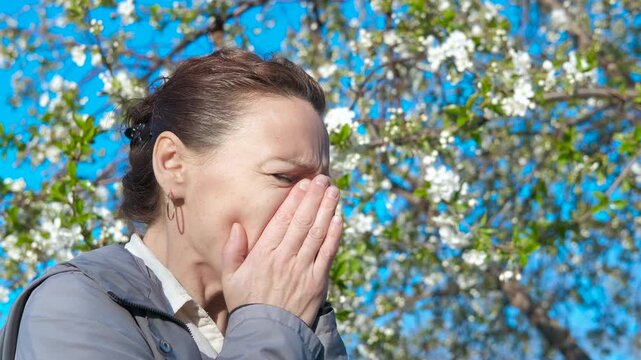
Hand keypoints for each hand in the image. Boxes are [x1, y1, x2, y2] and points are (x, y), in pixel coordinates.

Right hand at [222, 174, 341, 325]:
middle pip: (303, 221)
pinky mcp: (318, 281)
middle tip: (324, 179)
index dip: (295, 199)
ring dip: (327, 209)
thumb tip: (237, 226)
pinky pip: (328, 252)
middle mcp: (285, 257)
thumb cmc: (247, 302)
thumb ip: (233, 250)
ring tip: (334, 191)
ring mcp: (303, 269)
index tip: (304, 183)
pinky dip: (334, 234)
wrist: (267, 332)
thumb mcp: (230, 277)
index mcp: (264, 254)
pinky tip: (338, 218)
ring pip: (318, 233)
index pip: (282, 220)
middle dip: (315, 197)